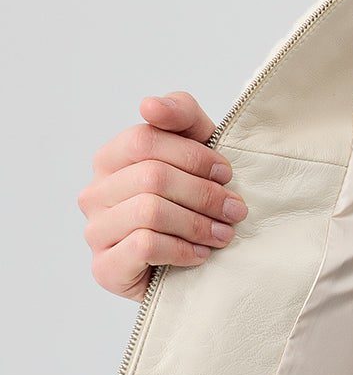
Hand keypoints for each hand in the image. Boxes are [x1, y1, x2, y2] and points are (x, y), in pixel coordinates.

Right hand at [78, 90, 246, 300]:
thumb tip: (149, 105)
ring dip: (198, 223)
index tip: (226, 173)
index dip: (194, 156)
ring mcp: (95, 232)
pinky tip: (200, 254)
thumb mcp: (196, 145)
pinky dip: (181, 249)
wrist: (192, 261)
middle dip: (204, 193)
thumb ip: (179, 114)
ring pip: (149, 212)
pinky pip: (143, 247)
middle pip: (152, 177)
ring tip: (223, 234)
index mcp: (110, 159)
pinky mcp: (105, 269)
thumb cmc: (193, 197)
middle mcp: (95, 193)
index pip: (145, 140)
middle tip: (235, 209)